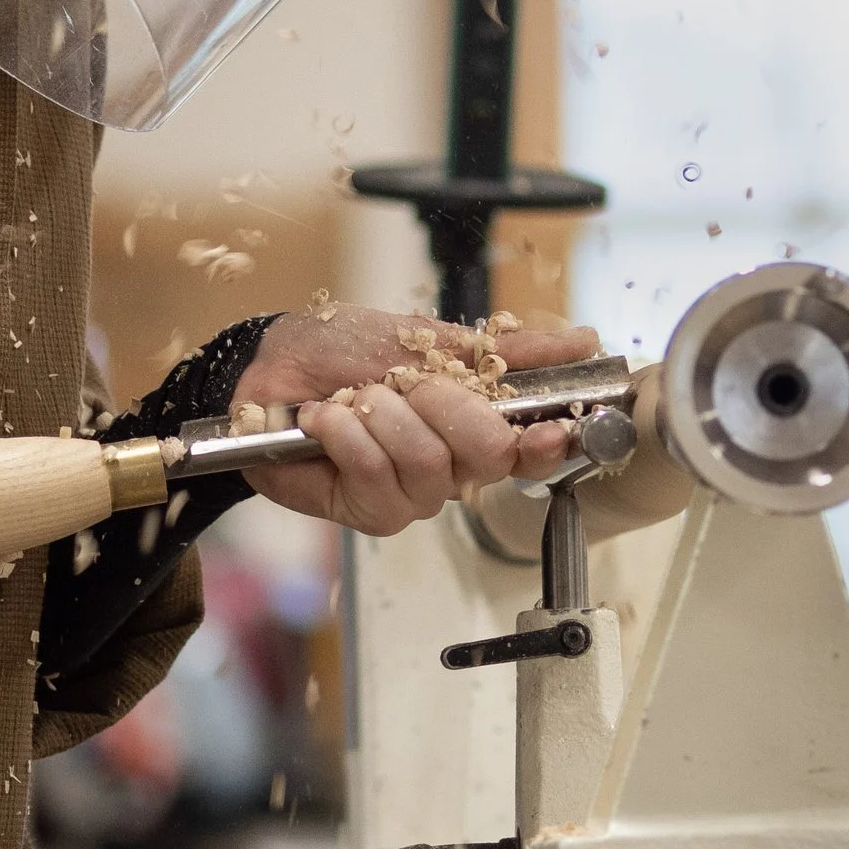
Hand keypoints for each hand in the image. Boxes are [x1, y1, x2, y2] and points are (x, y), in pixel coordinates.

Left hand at [232, 305, 601, 536]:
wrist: (268, 365)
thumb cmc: (342, 350)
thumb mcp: (427, 336)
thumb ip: (502, 349)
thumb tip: (580, 343)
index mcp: (475, 426)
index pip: (533, 449)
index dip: (549, 440)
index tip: (554, 425)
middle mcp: (453, 468)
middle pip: (489, 453)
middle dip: (445, 402)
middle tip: (407, 382)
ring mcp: (413, 495)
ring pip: (428, 462)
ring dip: (384, 413)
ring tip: (355, 399)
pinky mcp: (369, 511)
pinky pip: (375, 473)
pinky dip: (345, 432)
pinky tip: (326, 420)